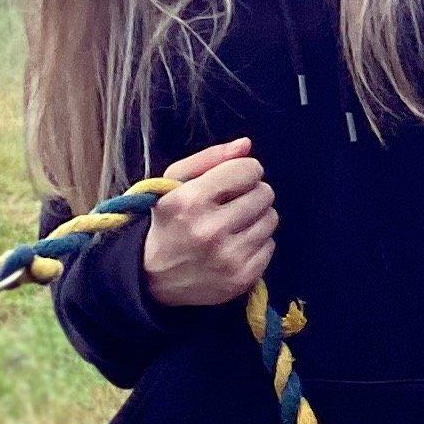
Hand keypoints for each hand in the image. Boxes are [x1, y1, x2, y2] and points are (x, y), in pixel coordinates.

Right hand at [138, 137, 275, 308]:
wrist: (152, 278)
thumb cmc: (167, 221)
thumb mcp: (173, 183)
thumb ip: (210, 159)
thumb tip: (246, 145)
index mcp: (190, 201)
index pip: (248, 170)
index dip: (242, 171)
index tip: (231, 180)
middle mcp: (210, 230)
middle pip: (265, 193)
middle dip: (251, 193)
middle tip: (231, 204)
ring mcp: (228, 258)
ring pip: (271, 219)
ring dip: (256, 218)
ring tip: (233, 224)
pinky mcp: (242, 279)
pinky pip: (270, 245)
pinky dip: (256, 243)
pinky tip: (234, 245)